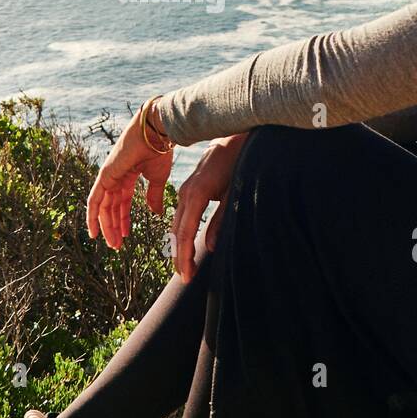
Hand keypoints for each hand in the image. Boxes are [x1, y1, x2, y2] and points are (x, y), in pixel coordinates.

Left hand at [86, 101, 174, 250]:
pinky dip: (92, 215)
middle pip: (111, 207)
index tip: (125, 236)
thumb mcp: (157, 179)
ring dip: (106, 226)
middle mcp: (116, 176)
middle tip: (116, 245)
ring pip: (103, 207)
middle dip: (113, 226)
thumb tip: (155, 213)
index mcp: (129, 174)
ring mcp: (109, 175)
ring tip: (111, 243)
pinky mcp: (105, 175)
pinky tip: (94, 230)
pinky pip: (95, 199)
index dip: (122, 219)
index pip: (122, 201)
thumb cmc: (160, 152)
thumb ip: (153, 196)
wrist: (158, 134)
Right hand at [170, 132, 247, 281]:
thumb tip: (211, 247)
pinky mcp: (190, 188)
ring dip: (180, 246)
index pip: (186, 233)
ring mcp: (186, 189)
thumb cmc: (239, 164)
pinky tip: (187, 245)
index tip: (187, 276)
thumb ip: (222, 220)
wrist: (235, 139)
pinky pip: (181, 215)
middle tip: (186, 278)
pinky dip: (182, 232)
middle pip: (177, 231)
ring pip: (177, 224)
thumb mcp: (235, 193)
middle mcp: (186, 192)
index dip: (185, 257)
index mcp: (196, 194)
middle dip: (180, 256)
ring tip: (185, 266)